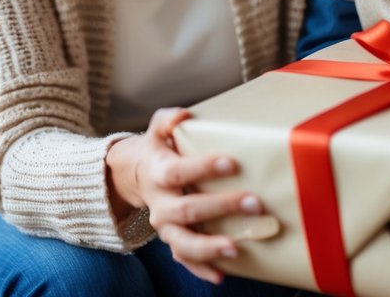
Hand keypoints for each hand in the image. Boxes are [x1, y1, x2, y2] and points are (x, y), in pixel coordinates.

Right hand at [105, 107, 265, 284]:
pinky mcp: (173, 241)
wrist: (135, 177)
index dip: (203, 167)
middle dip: (221, 207)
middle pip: (187, 209)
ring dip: (210, 247)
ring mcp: (166, 226)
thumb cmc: (158, 149)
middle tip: (254, 202)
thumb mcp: (157, 129)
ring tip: (235, 248)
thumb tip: (184, 114)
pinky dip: (201, 269)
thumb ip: (168, 119)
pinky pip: (185, 260)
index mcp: (158, 173)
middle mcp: (160, 204)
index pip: (178, 171)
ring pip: (183, 242)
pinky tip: (222, 274)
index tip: (232, 163)